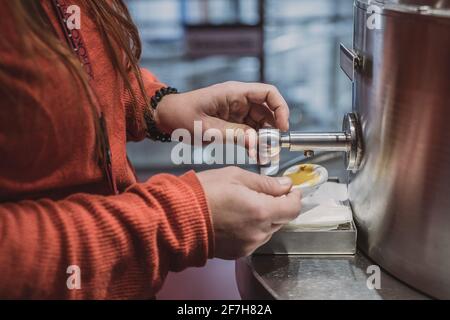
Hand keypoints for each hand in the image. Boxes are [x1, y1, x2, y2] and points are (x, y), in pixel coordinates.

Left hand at [155, 81, 289, 141]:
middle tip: (273, 148)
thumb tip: (258, 142)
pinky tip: (256, 154)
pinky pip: (249, 131)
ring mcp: (236, 111)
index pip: (268, 93)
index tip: (283, 127)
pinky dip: (254, 142)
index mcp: (234, 93)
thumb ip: (235, 134)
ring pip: (260, 123)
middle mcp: (239, 100)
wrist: (166, 117)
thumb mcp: (208, 128)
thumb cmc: (182, 115)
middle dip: (273, 129)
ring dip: (264, 139)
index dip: (281, 108)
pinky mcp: (232, 122)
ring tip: (265, 155)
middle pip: (267, 111)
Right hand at [197, 167, 301, 258]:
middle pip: (282, 219)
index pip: (293, 208)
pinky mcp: (238, 253)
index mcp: (261, 211)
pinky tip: (236, 218)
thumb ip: (265, 182)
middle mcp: (258, 232)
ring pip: (268, 230)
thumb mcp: (236, 176)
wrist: (177, 216)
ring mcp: (248, 245)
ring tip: (244, 205)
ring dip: (264, 218)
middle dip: (277, 205)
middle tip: (262, 193)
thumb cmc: (204, 192)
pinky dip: (252, 229)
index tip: (289, 189)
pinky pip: (254, 239)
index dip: (294, 197)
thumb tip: (285, 184)